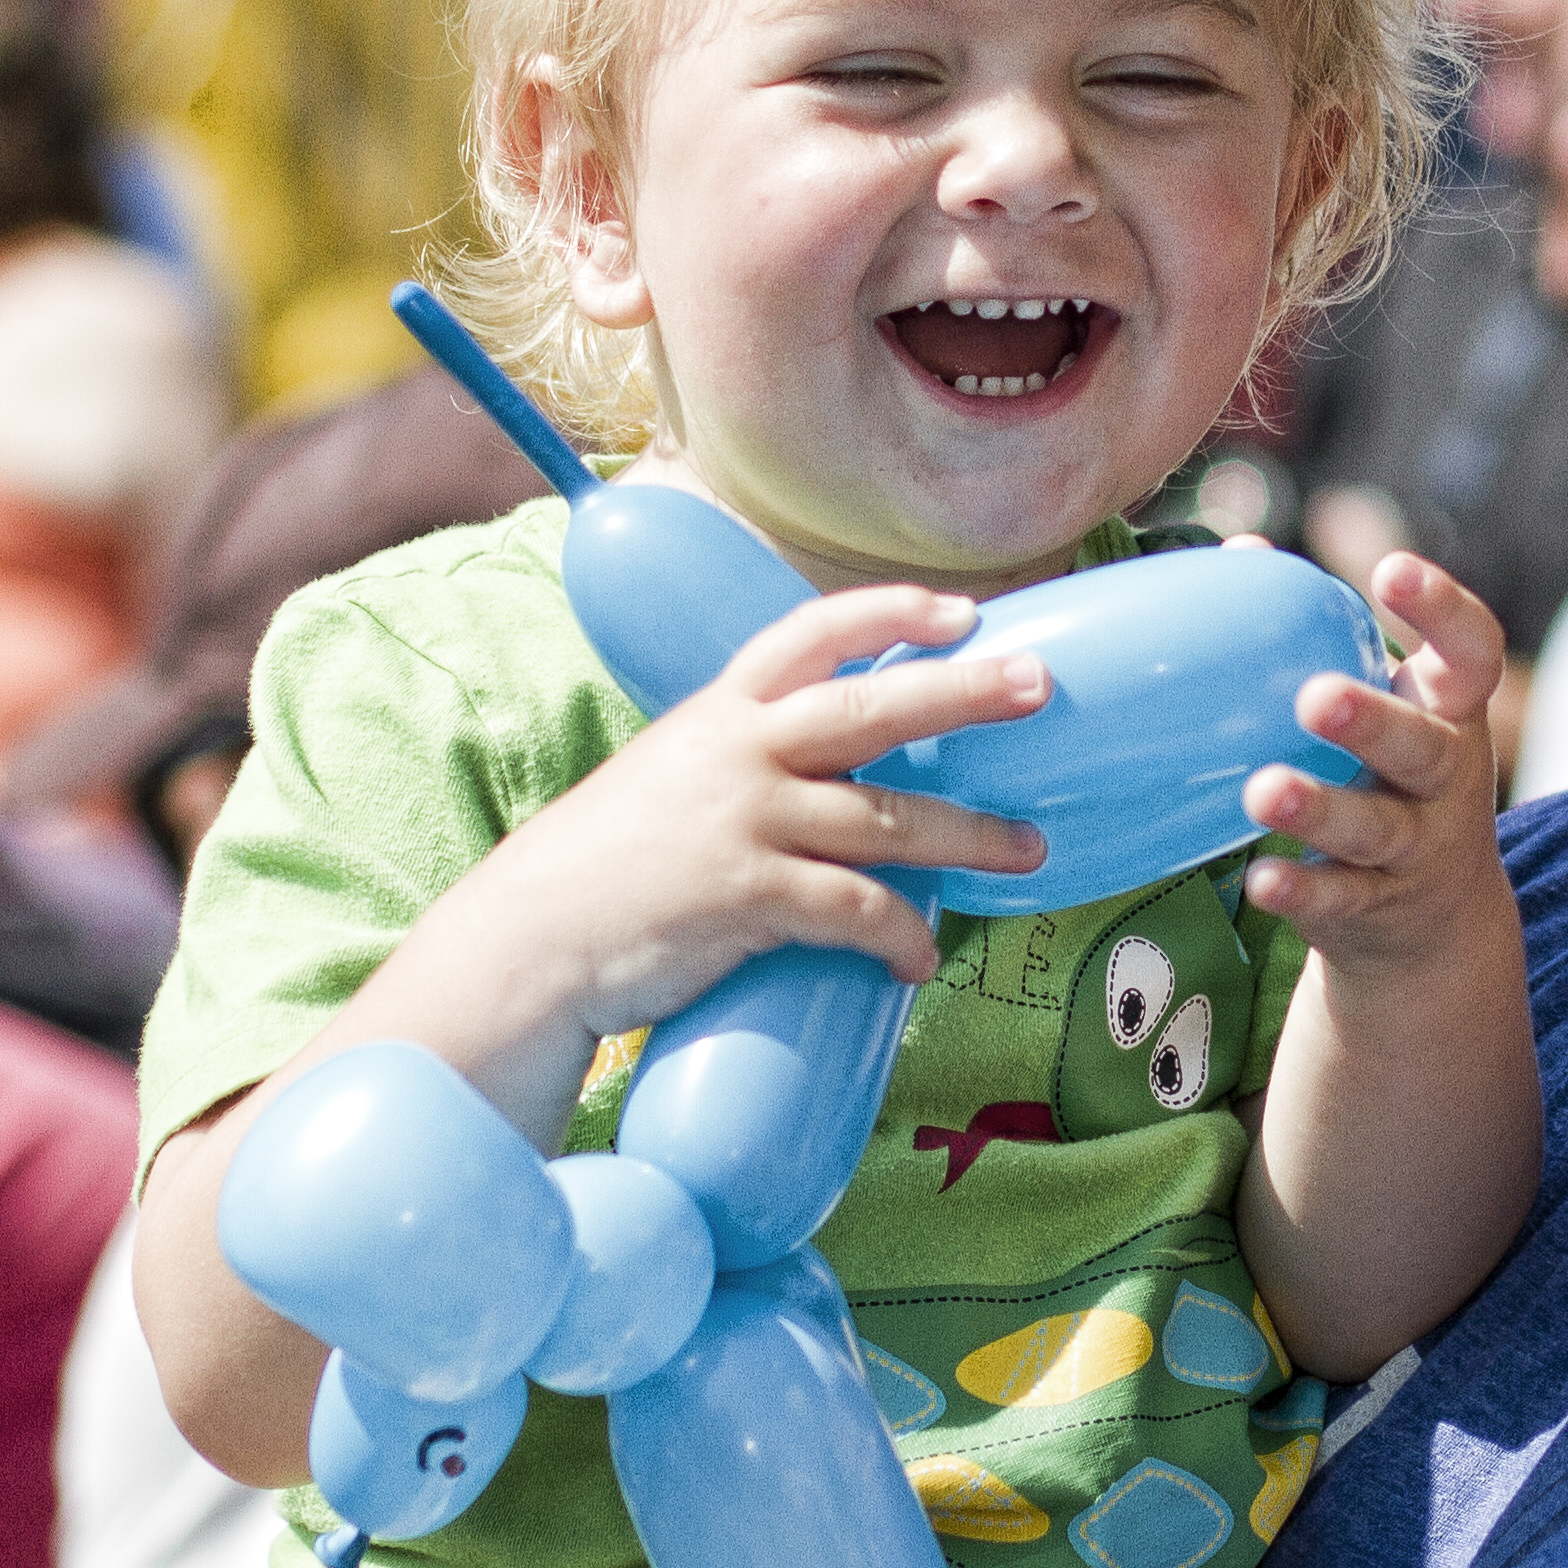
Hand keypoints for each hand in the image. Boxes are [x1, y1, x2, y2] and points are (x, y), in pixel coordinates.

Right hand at [432, 585, 1053, 1066]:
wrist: (529, 940)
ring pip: (886, 820)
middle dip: (964, 690)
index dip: (890, 611)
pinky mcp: (745, 897)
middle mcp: (737, 752)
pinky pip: (854, 912)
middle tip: (1038, 683)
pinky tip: (925, 958)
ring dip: (970, 836)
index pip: (812, 632)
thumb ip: (744, 761)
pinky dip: (902, 936)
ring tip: (1030, 851)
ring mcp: (743, 822)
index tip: (962, 608)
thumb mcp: (669, 778)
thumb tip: (838, 775)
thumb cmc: (607, 867)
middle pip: (872, 708)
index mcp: (720, 711)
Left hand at [1241, 549, 1514, 967]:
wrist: (1435, 920)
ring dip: (1322, 810)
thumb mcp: (1384, 700)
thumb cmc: (1389, 770)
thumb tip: (1241, 552)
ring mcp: (1418, 847)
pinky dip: (1304, 891)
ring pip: (1378, 829)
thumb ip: (1325, 631)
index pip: (1472, 651)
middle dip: (1373, 722)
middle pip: (1422, 747)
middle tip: (1315, 698)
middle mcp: (1447, 776)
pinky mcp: (1378, 908)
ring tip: (1264, 791)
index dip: (1442, 609)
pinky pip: (1342, 900)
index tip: (1390, 571)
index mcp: (1450, 710)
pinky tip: (1262, 879)